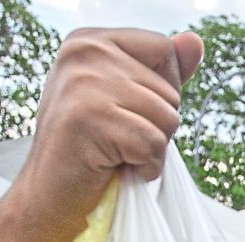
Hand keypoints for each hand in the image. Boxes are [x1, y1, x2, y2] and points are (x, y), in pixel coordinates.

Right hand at [11, 28, 203, 235]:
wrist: (49, 198)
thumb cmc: (87, 151)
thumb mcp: (125, 100)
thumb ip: (160, 71)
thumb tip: (195, 40)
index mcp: (89, 41)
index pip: (163, 48)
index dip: (162, 90)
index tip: (128, 112)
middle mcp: (84, 53)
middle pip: (169, 90)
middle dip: (156, 126)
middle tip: (117, 141)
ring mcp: (84, 83)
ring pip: (167, 118)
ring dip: (151, 150)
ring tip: (115, 154)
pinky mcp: (89, 118)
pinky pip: (152, 144)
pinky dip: (144, 167)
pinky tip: (115, 168)